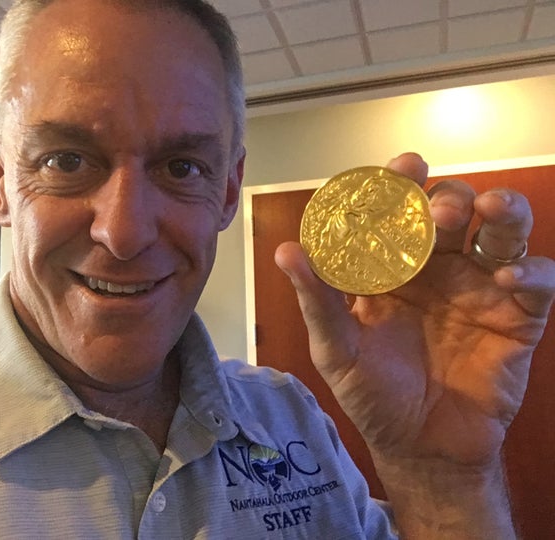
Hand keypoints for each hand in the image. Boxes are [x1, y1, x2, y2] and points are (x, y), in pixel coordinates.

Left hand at [275, 152, 554, 468]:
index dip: (399, 188)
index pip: (397, 214)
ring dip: (502, 213)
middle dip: (447, 199)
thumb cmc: (372, 395)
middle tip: (438, 210)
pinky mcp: (517, 317)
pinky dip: (531, 271)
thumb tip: (286, 251)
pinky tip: (507, 277)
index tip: (401, 169)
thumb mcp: (336, 350)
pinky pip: (537, 282)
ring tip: (489, 210)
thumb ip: (316, 300)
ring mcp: (479, 289)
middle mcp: (437, 268)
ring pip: (502, 231)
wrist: (419, 446)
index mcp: (391, 268)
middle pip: (452, 211)